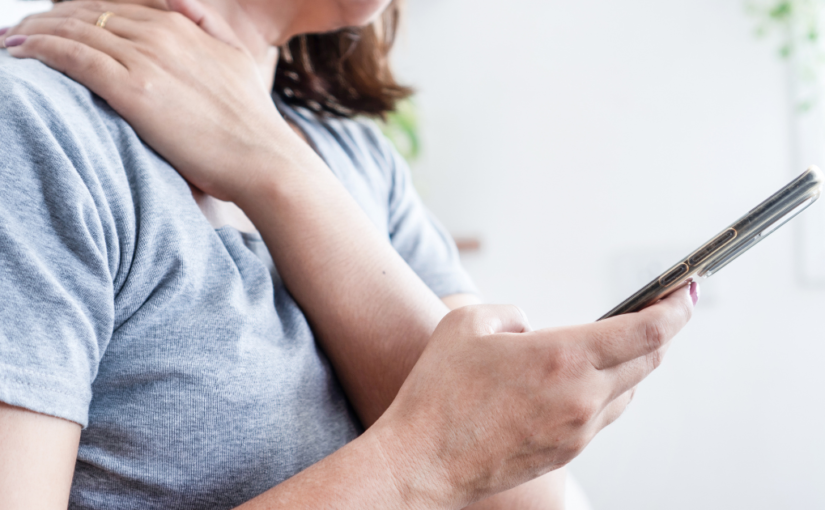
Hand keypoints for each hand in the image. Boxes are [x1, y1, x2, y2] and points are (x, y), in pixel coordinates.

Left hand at [1, 0, 288, 201]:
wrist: (264, 160)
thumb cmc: (251, 124)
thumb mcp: (236, 60)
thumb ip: (206, 26)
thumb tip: (180, 3)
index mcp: (182, 28)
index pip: (115, 8)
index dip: (78, 14)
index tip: (53, 24)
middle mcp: (161, 34)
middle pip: (88, 13)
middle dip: (48, 19)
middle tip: (18, 31)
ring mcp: (146, 59)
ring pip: (74, 30)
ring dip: (34, 32)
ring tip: (9, 42)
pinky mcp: (133, 89)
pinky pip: (73, 57)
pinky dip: (41, 50)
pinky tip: (20, 53)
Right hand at [373, 285, 694, 507]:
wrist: (425, 459)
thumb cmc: (440, 391)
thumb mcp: (469, 323)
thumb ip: (511, 313)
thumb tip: (533, 328)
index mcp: (563, 357)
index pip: (647, 333)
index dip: (675, 309)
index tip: (686, 291)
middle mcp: (581, 396)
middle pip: (648, 362)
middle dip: (662, 332)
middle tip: (662, 310)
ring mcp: (578, 429)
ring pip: (628, 391)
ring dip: (631, 364)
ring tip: (615, 345)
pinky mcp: (568, 451)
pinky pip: (603, 415)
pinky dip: (606, 391)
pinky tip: (581, 382)